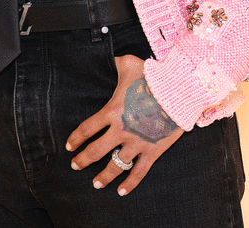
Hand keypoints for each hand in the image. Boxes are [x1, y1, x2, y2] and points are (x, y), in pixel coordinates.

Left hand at [66, 54, 183, 195]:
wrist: (178, 90)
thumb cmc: (152, 75)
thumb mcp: (129, 63)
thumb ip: (116, 63)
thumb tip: (108, 56)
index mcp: (111, 111)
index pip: (87, 129)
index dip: (75, 139)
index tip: (69, 146)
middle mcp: (120, 130)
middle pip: (95, 151)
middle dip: (82, 160)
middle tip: (75, 165)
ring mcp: (136, 143)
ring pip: (115, 166)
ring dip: (103, 176)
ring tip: (95, 184)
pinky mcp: (152, 151)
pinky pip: (139, 173)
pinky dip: (130, 184)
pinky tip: (121, 192)